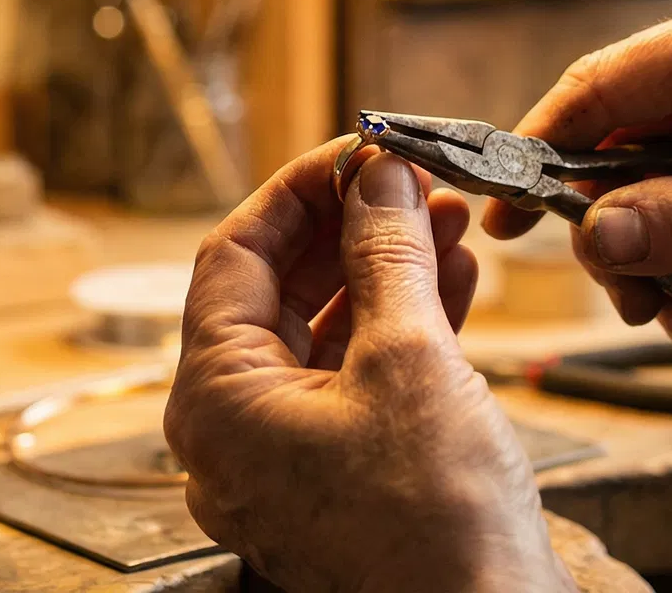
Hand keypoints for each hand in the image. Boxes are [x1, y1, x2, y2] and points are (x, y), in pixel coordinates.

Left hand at [166, 140, 576, 592]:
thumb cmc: (434, 522)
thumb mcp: (410, 357)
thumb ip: (385, 253)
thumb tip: (375, 175)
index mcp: (216, 400)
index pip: (233, 256)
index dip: (298, 190)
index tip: (358, 148)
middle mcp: (234, 432)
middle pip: (276, 292)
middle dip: (351, 227)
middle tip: (409, 179)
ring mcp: (285, 460)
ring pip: (323, 334)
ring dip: (385, 270)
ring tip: (446, 219)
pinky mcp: (339, 479)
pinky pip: (353, 381)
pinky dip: (400, 327)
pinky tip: (455, 282)